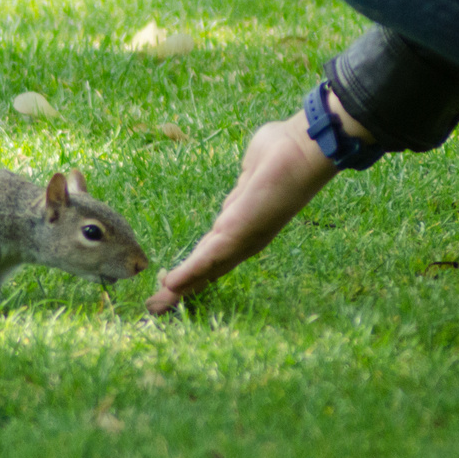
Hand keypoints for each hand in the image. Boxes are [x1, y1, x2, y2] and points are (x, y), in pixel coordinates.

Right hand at [146, 110, 338, 314]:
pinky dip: (188, 273)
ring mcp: (241, 239)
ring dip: (179, 291)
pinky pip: (206, 258)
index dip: (192, 270)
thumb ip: (245, 179)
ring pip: (203, 271)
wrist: (302, 150)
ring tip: (156, 306)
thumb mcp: (253, 170)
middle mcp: (243, 239)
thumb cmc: (282, 152)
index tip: (170, 283)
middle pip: (205, 272)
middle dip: (181, 290)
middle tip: (157, 307)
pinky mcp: (237, 234)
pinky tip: (170, 285)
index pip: (213, 254)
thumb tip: (248, 172)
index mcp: (245, 224)